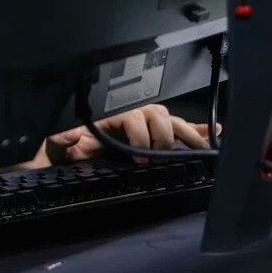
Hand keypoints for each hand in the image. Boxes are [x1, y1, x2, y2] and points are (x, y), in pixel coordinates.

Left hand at [44, 104, 219, 165]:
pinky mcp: (151, 134)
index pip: (134, 116)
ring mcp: (141, 123)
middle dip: (163, 136)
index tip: (138, 158)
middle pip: (157, 114)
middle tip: (160, 157)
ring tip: (200, 147)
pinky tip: (214, 132)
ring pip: (169, 119)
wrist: (65, 156)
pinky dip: (196, 129)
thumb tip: (74, 134)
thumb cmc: (63, 150)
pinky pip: (176, 126)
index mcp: (109, 115)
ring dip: (186, 133)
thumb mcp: (56, 145)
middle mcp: (129, 114)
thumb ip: (60, 140)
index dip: (141, 136)